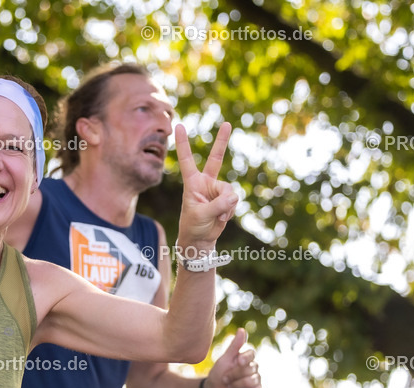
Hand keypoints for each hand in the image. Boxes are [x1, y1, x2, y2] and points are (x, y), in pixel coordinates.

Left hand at [174, 122, 237, 245]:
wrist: (200, 239)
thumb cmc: (193, 226)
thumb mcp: (201, 215)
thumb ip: (218, 205)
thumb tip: (233, 197)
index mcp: (192, 183)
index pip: (187, 160)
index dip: (183, 143)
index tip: (179, 126)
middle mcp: (205, 182)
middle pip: (216, 159)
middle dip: (222, 141)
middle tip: (228, 124)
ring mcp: (217, 190)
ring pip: (229, 191)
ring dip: (226, 206)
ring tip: (217, 216)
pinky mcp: (226, 198)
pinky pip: (234, 201)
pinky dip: (230, 211)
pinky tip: (222, 218)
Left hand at [203, 328, 263, 387]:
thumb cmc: (219, 372)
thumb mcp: (225, 359)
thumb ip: (234, 346)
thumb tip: (242, 329)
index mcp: (246, 358)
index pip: (251, 354)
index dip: (245, 358)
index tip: (237, 361)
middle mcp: (253, 368)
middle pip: (249, 369)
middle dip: (233, 375)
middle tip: (225, 378)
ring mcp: (256, 379)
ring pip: (252, 381)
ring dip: (236, 385)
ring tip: (230, 385)